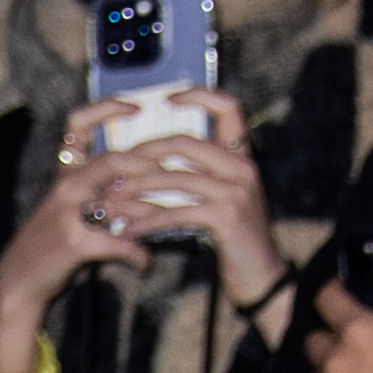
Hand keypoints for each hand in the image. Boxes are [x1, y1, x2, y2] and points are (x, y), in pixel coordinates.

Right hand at [0, 125, 158, 369]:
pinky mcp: (75, 243)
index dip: (107, 108)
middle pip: (113, 160)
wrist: (18, 281)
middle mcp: (65, 186)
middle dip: (149, 166)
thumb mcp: (67, 208)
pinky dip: (139, 255)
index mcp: (65, 172)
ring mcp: (68, 213)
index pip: (79, 123)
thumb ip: (99, 192)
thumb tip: (142, 186)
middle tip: (172, 175)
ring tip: (171, 223)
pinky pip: (121, 243)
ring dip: (153, 215)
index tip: (137, 107)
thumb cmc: (49, 244)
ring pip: (122, 201)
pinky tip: (146, 264)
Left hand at [71, 90, 286, 313]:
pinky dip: (146, 220)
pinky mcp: (226, 217)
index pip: (228, 107)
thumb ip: (202, 177)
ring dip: (137, 190)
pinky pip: (175, 212)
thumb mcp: (224, 199)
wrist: (261, 276)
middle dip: (145, 153)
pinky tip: (127, 228)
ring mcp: (236, 191)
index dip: (199, 95)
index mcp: (242, 157)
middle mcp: (242, 168)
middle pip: (185, 143)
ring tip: (111, 200)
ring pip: (174, 178)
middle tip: (117, 166)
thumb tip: (158, 164)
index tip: (168, 98)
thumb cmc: (236, 240)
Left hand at [306, 265, 372, 372]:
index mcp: (361, 330)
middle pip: (315, 337)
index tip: (345, 292)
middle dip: (331, 334)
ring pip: (314, 368)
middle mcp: (338, 359)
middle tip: (355, 337)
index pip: (325, 297)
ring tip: (352, 365)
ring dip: (328, 364)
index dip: (335, 291)